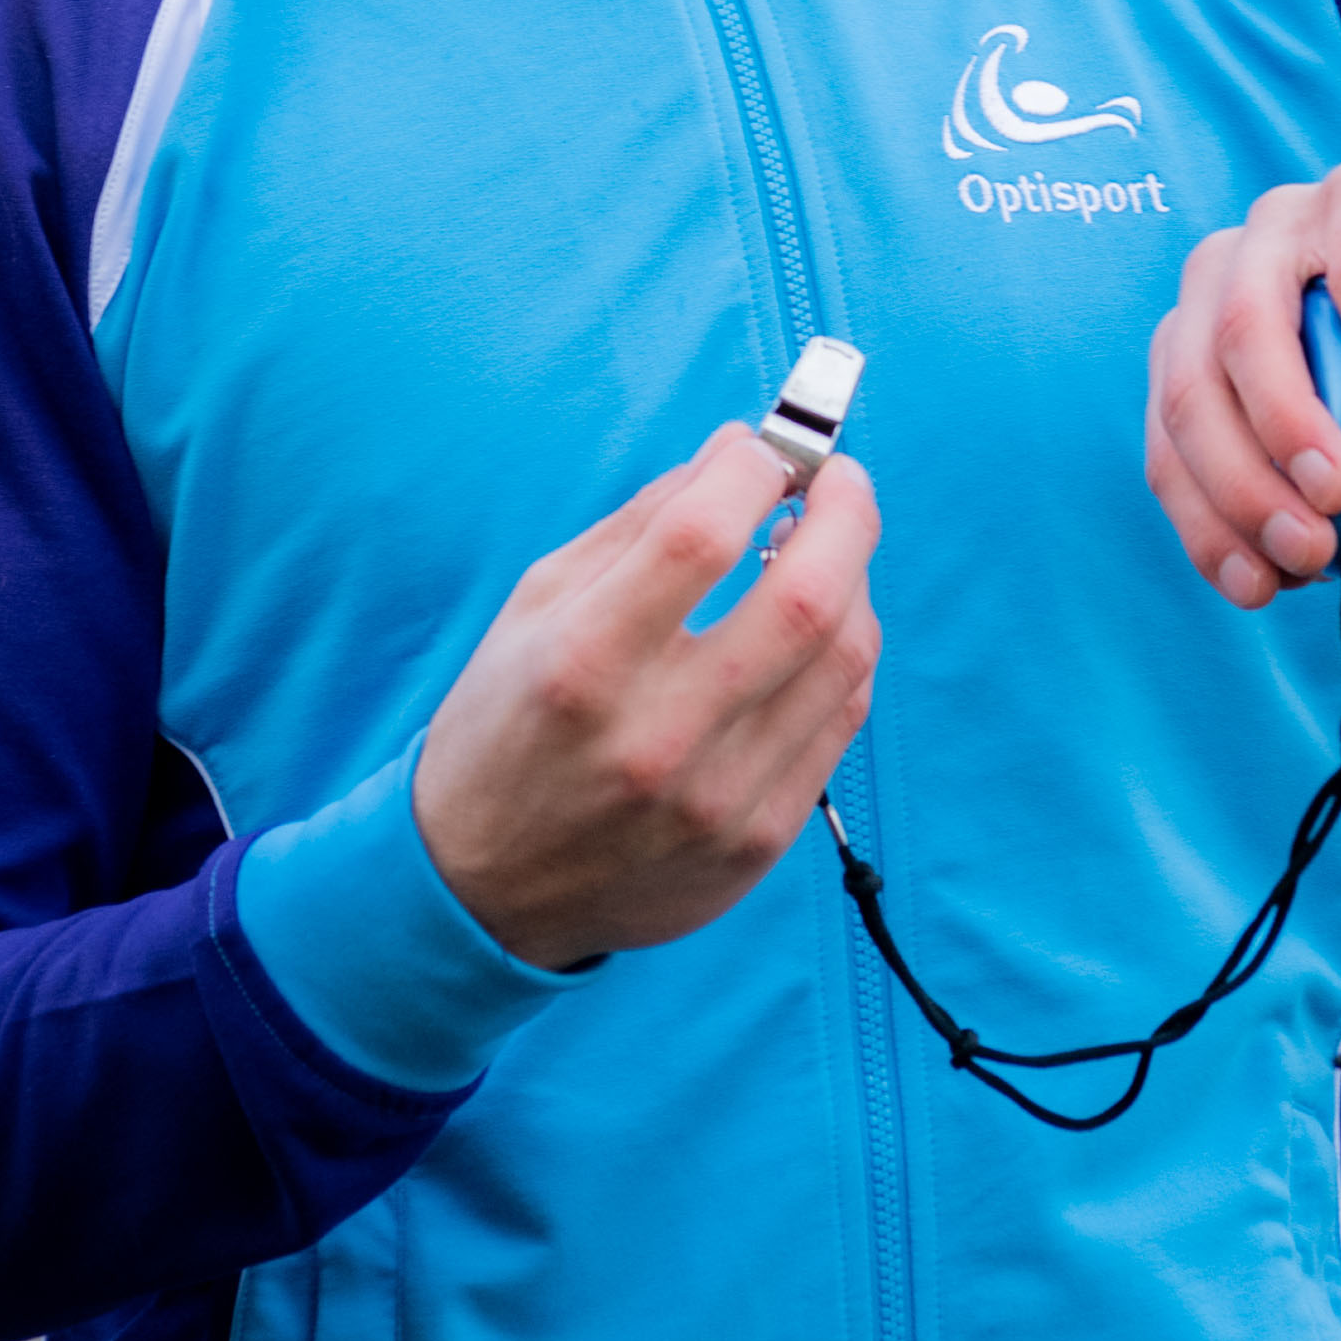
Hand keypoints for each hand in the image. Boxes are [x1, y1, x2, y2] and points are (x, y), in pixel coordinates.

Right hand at [412, 426, 885, 967]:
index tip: (768, 451)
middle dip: (846, 513)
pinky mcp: (759, 840)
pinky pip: (840, 724)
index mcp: (584, 662)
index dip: (755, 470)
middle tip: (839, 481)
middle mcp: (658, 735)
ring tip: (827, 552)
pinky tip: (819, 629)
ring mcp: (719, 798)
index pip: (703, 536)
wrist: (487, 890)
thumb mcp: (537, 606)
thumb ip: (643, 521)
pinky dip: (842, 656)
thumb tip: (741, 450)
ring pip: (843, 660)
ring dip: (854, 582)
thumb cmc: (508, 725)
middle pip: (806, 598)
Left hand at [1144, 153, 1340, 606]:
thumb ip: (1325, 505)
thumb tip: (1278, 575)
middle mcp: (1223, 276)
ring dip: (1287, 423)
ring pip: (1245, 326)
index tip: (1257, 589)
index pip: (1170, 441)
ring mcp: (1285, 224)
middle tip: (1306, 546)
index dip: (1204, 521)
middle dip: (1240, 484)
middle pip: (1190, 388)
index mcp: (1203, 342)